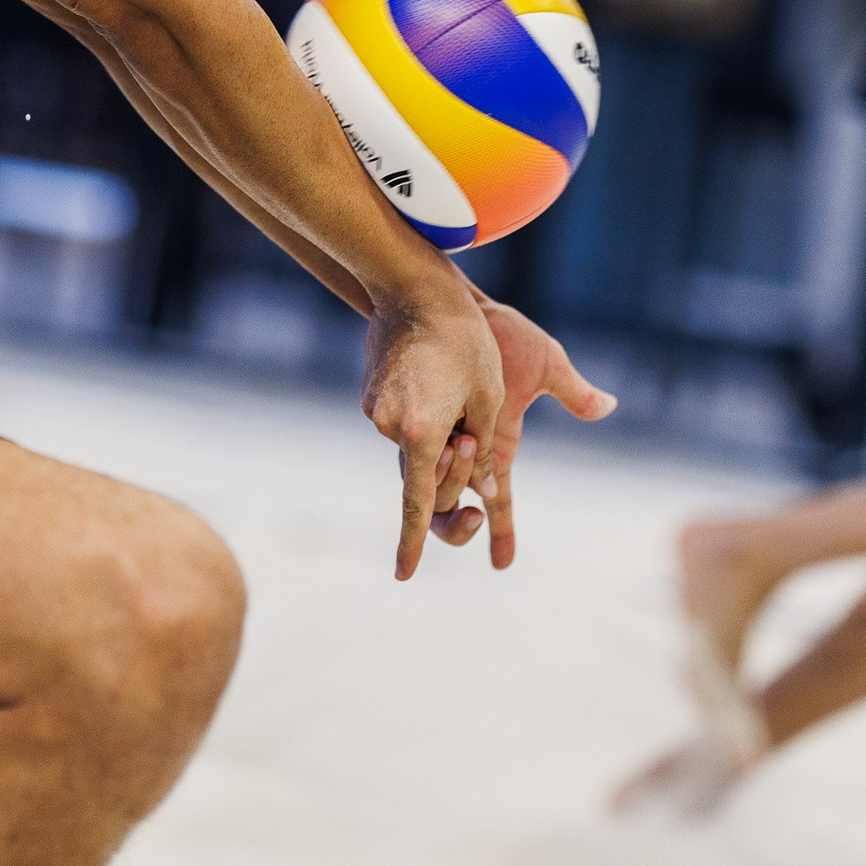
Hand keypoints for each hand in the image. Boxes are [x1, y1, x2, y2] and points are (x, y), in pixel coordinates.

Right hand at [361, 276, 504, 579]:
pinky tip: (438, 378)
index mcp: (423, 433)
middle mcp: (391, 429)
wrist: (414, 289)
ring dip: (444, 437)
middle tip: (474, 440)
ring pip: (417, 447)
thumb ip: (488, 449)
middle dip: (455, 471)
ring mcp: (376, 413)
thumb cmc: (467, 338)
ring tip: (461, 392)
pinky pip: (404, 424)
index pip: (420, 503)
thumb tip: (489, 488)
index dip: (413, 544)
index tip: (404, 576)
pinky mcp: (372, 399)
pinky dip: (427, 418)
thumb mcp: (493, 394)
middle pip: (426, 476)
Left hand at [425, 291, 615, 569]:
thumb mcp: (547, 364)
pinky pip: (413, 459)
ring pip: (431, 492)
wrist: (464, 306)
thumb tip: (609, 406)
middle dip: (458, 528)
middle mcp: (466, 449)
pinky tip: (431, 462)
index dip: (501, 533)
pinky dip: (425, 470)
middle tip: (472, 519)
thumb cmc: (507, 335)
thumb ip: (574, 391)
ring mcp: (438, 435)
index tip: (503, 564)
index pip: (500, 500)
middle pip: (455, 508)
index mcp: (497, 446)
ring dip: (447, 495)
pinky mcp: (415, 418)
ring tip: (463, 458)